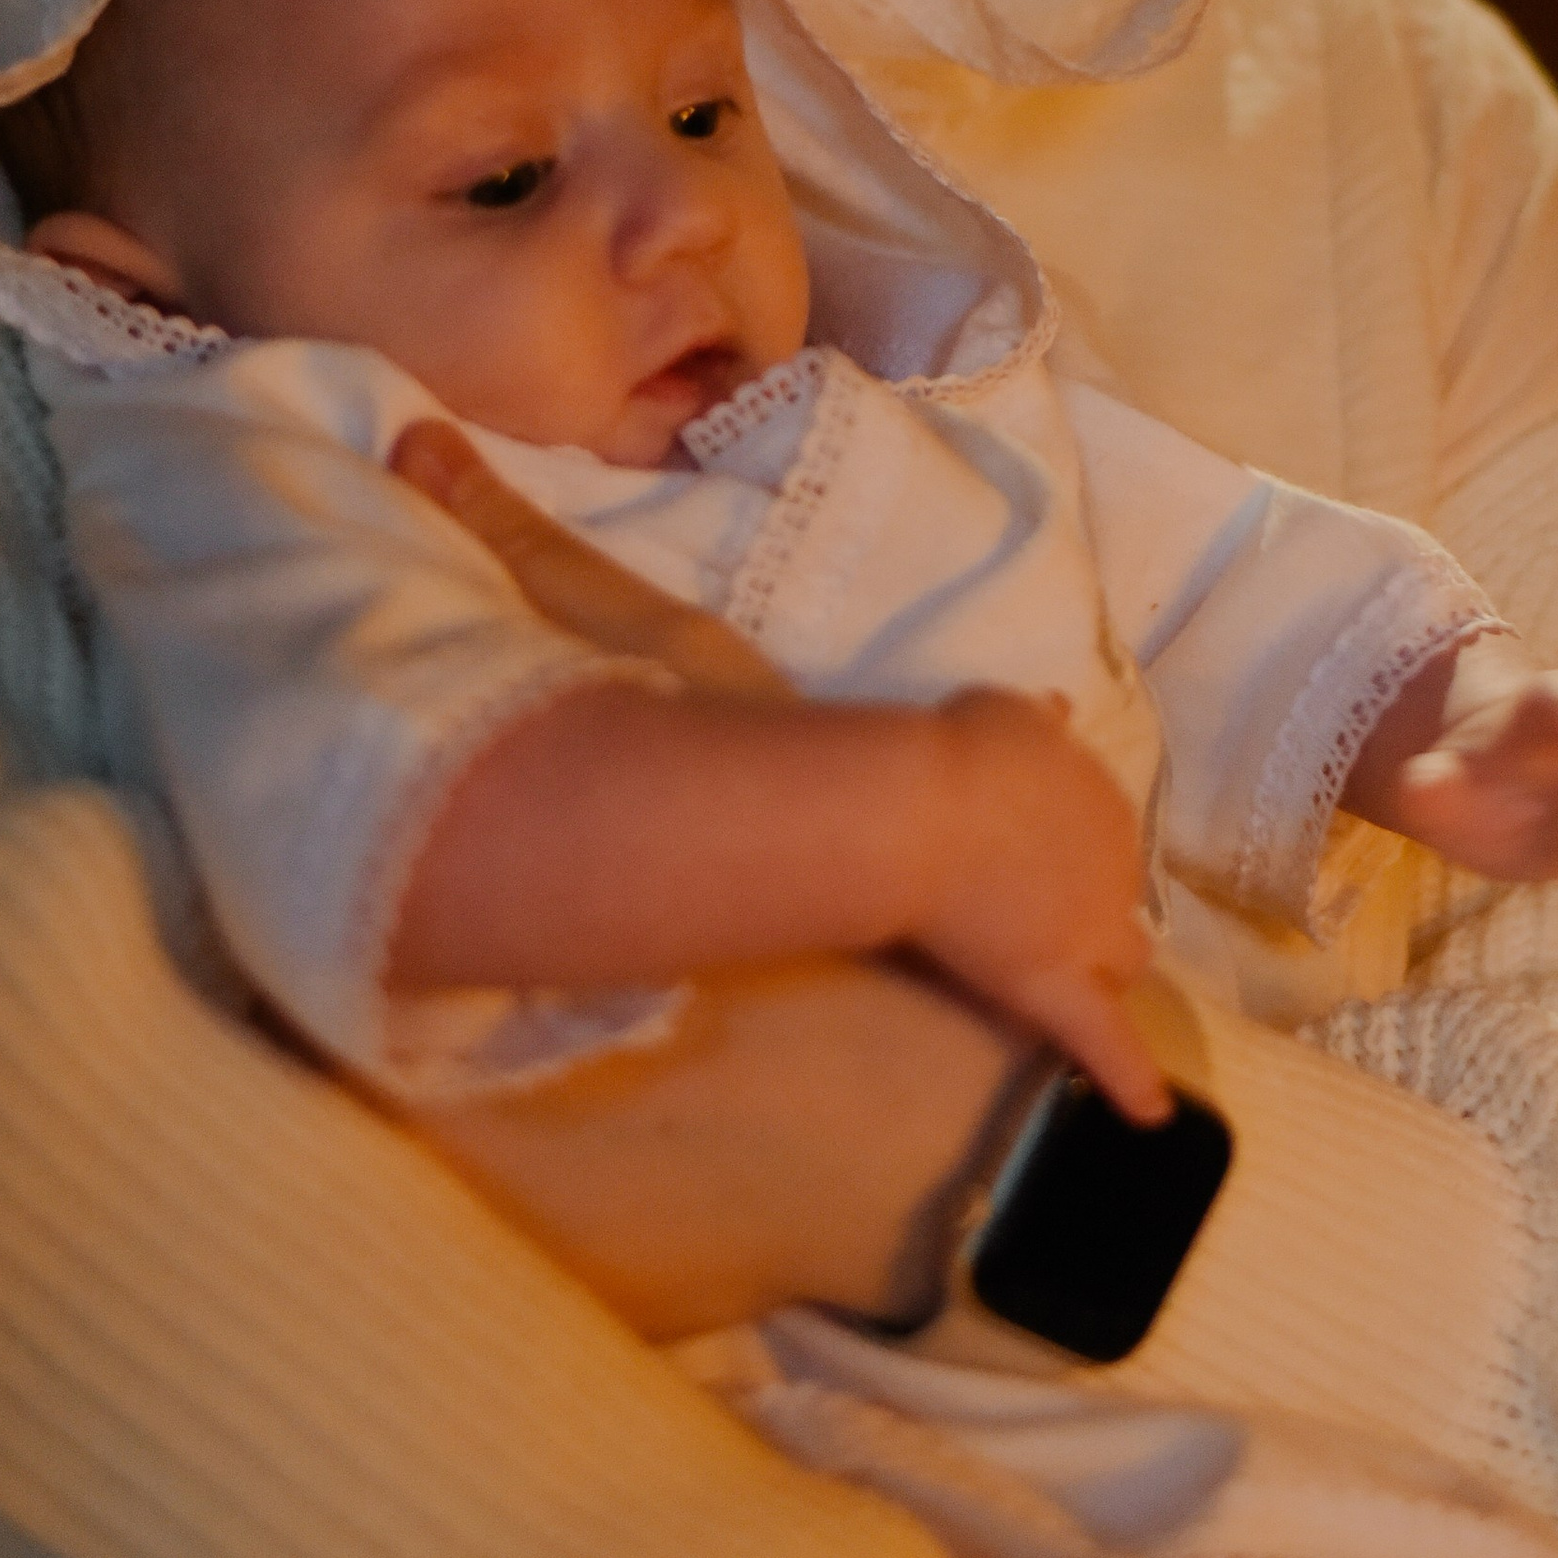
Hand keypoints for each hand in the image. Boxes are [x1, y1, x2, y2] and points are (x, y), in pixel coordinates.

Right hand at [395, 419, 1166, 1118]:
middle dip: (1057, 847)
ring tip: (1108, 971)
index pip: (997, 729)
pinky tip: (1144, 1112)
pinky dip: (1112, 1061)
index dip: (1002, 736)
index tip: (1021, 725)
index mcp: (965, 729)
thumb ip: (533, 544)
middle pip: (1059, 826)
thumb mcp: (651, 627)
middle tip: (1046, 872)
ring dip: (1093, 938)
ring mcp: (1060, 888)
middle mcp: (1034, 801)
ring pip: (1097, 916)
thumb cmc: (779, 737)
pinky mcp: (1055, 972)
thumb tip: (413, 445)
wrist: (885, 813)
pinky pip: (1095, 1030)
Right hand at [903, 686, 1168, 1124]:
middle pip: (1119, 901)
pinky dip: (1132, 1078)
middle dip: (1093, 910)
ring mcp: (1092, 932)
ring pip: (1121, 962)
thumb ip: (1036, 724)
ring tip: (1080, 990)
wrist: (928, 809)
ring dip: (1105, 970)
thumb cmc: (958, 754)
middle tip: (1039, 916)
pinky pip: (1106, 1044)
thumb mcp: (1005, 715)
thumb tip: (1059, 710)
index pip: (1099, 838)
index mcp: (1103, 804)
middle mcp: (1116, 867)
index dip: (1063, 852)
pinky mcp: (1058, 987)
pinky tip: (1148, 1114)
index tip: (1022, 855)